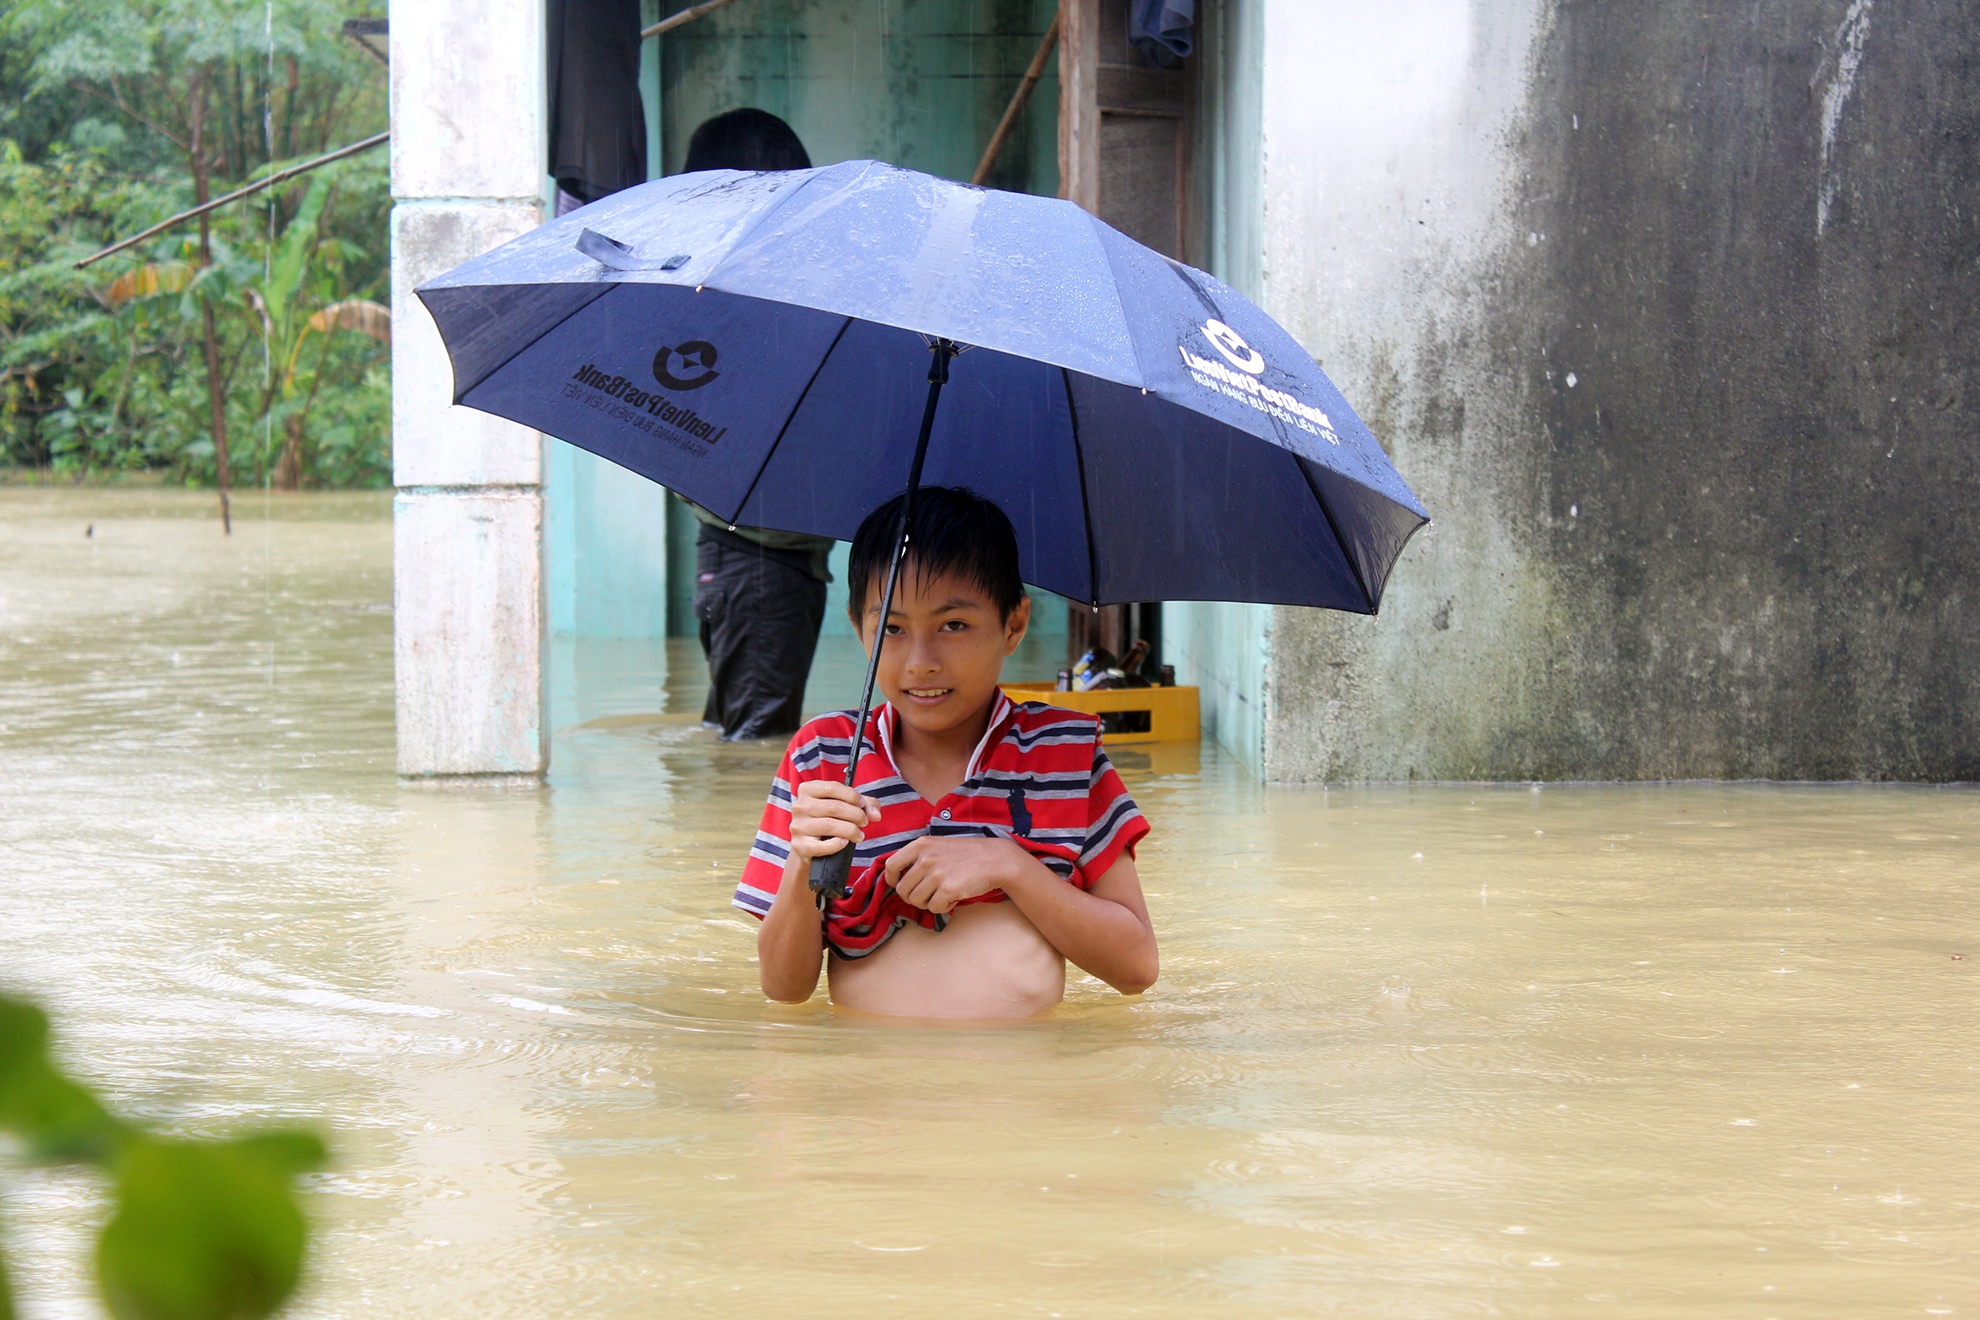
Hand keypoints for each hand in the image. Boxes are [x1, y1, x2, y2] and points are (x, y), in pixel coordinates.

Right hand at [788, 780, 880, 860]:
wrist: (810, 845)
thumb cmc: (828, 819)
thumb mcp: (845, 805)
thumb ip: (865, 804)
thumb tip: (876, 815)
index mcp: (807, 789)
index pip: (832, 787)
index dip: (852, 796)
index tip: (862, 804)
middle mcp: (799, 806)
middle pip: (834, 807)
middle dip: (855, 814)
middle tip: (864, 821)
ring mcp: (798, 826)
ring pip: (829, 825)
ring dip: (850, 830)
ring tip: (859, 834)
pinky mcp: (800, 845)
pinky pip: (822, 845)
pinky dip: (838, 844)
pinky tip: (845, 842)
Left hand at [883, 836, 1024, 914]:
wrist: (995, 859)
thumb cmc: (967, 854)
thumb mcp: (938, 845)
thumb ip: (919, 857)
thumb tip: (898, 877)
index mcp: (921, 845)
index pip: (891, 865)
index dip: (891, 879)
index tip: (897, 884)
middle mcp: (926, 858)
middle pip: (903, 889)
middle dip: (913, 896)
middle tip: (929, 894)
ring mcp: (936, 874)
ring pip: (916, 901)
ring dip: (928, 902)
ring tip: (943, 894)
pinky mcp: (948, 889)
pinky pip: (934, 908)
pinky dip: (943, 907)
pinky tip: (954, 897)